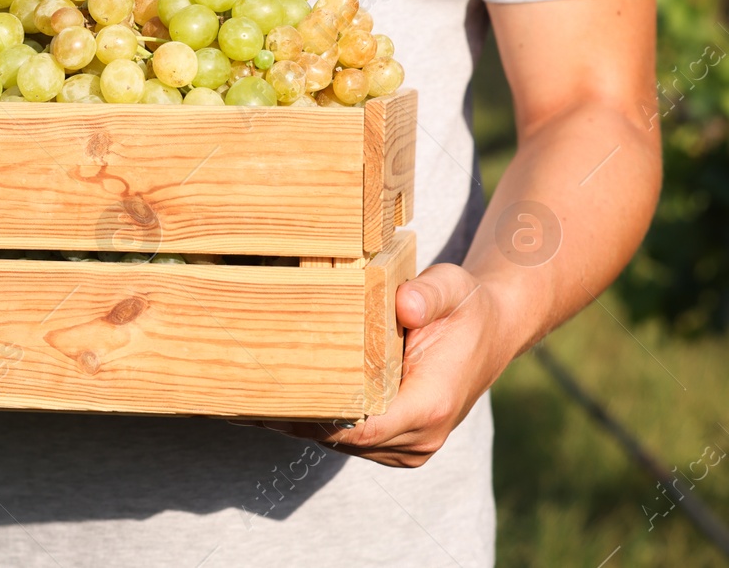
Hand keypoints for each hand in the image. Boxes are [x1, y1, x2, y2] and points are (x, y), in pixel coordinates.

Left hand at [245, 263, 514, 467]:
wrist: (493, 329)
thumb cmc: (465, 305)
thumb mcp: (451, 286)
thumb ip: (427, 294)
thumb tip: (404, 305)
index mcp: (430, 405)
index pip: (361, 427)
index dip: (314, 418)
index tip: (270, 399)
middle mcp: (421, 436)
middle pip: (341, 437)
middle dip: (294, 417)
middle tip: (240, 392)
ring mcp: (410, 446)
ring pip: (340, 442)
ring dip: (301, 421)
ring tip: (247, 395)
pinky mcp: (398, 443)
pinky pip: (349, 438)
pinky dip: (318, 421)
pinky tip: (278, 399)